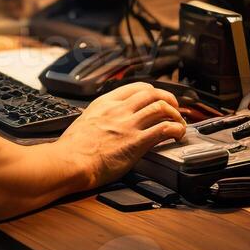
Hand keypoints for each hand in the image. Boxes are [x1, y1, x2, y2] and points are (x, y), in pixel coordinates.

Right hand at [54, 82, 186, 190]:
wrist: (70, 161)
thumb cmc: (73, 147)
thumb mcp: (85, 121)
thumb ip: (100, 117)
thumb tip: (106, 122)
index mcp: (105, 102)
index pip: (136, 87)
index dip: (152, 91)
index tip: (157, 98)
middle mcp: (119, 109)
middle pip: (152, 93)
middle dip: (168, 99)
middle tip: (174, 108)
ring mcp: (129, 124)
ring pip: (161, 107)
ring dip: (175, 114)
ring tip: (178, 123)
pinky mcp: (137, 142)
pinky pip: (164, 129)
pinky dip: (176, 129)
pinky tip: (177, 134)